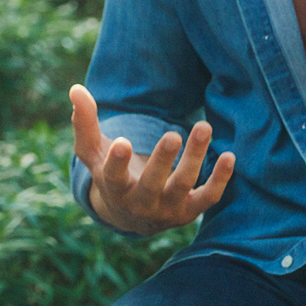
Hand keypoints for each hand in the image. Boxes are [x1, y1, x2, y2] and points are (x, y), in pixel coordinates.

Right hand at [70, 83, 234, 235]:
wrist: (133, 216)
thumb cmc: (111, 174)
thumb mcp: (94, 152)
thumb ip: (85, 122)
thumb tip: (76, 88)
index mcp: (115, 188)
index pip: (113, 178)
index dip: (117, 163)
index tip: (121, 142)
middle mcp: (141, 203)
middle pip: (152, 184)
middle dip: (162, 161)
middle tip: (172, 134)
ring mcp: (167, 209)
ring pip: (182, 185)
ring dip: (194, 158)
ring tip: (203, 126)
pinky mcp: (190, 211)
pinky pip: (208, 197)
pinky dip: (220, 179)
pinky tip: (229, 155)